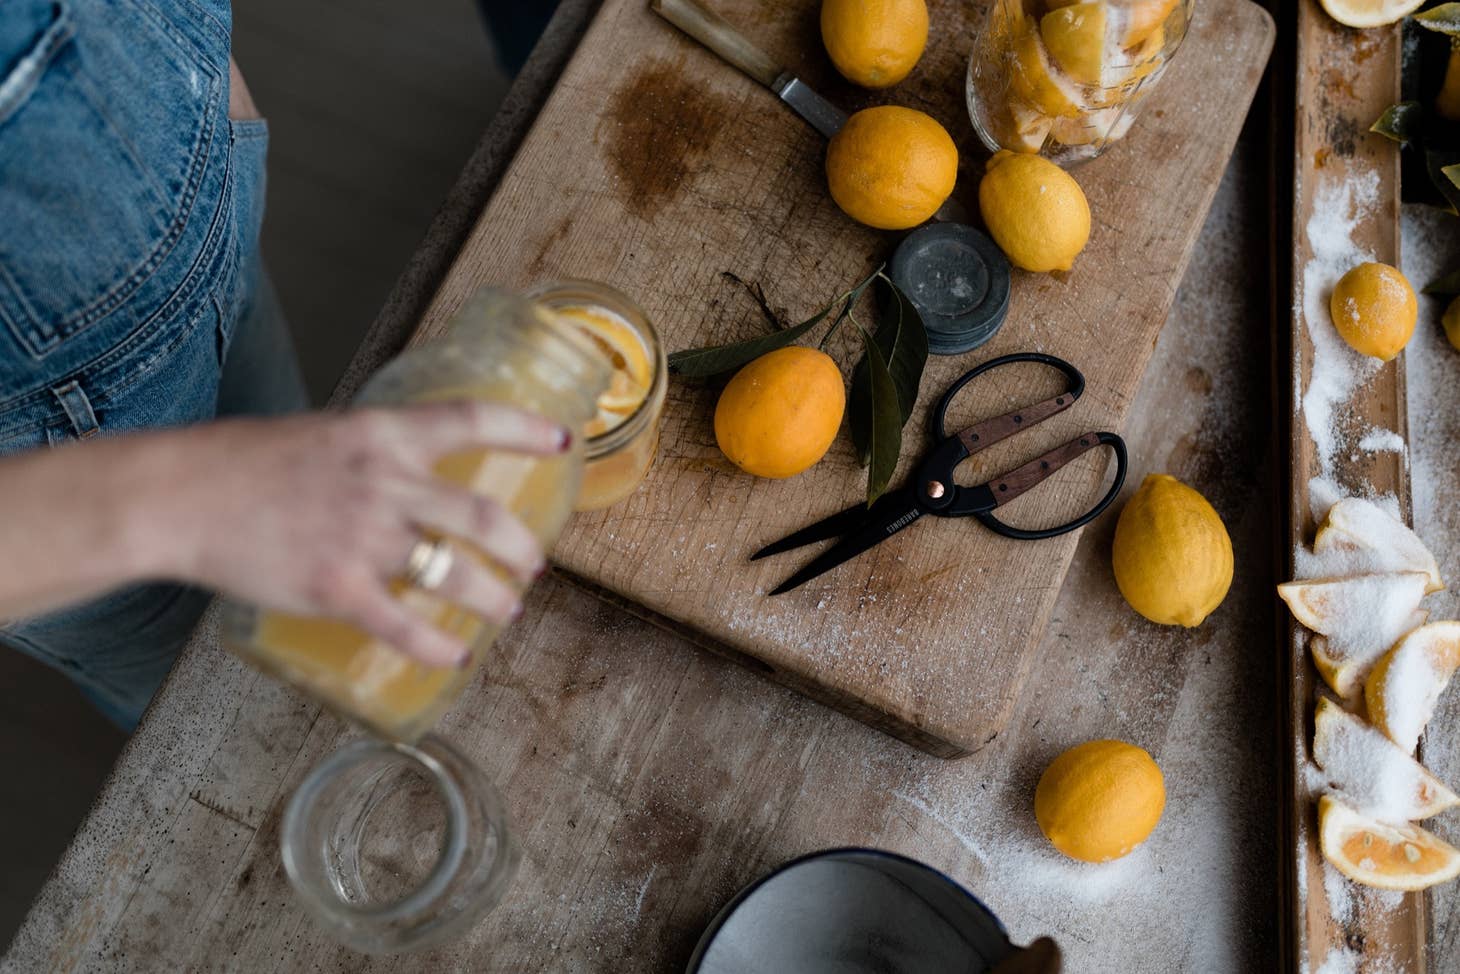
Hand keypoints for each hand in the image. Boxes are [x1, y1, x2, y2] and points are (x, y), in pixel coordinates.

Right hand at [155, 402, 570, 667]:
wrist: (179, 496)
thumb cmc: (242, 464)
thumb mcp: (323, 435)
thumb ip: (374, 455)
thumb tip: (410, 478)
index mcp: (381, 434)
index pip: (472, 420)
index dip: (526, 430)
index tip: (564, 444)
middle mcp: (383, 482)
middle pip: (480, 516)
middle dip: (520, 546)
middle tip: (534, 562)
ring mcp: (363, 538)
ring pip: (455, 573)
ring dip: (494, 597)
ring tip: (509, 609)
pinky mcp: (337, 588)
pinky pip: (405, 625)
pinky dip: (439, 646)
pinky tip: (456, 655)